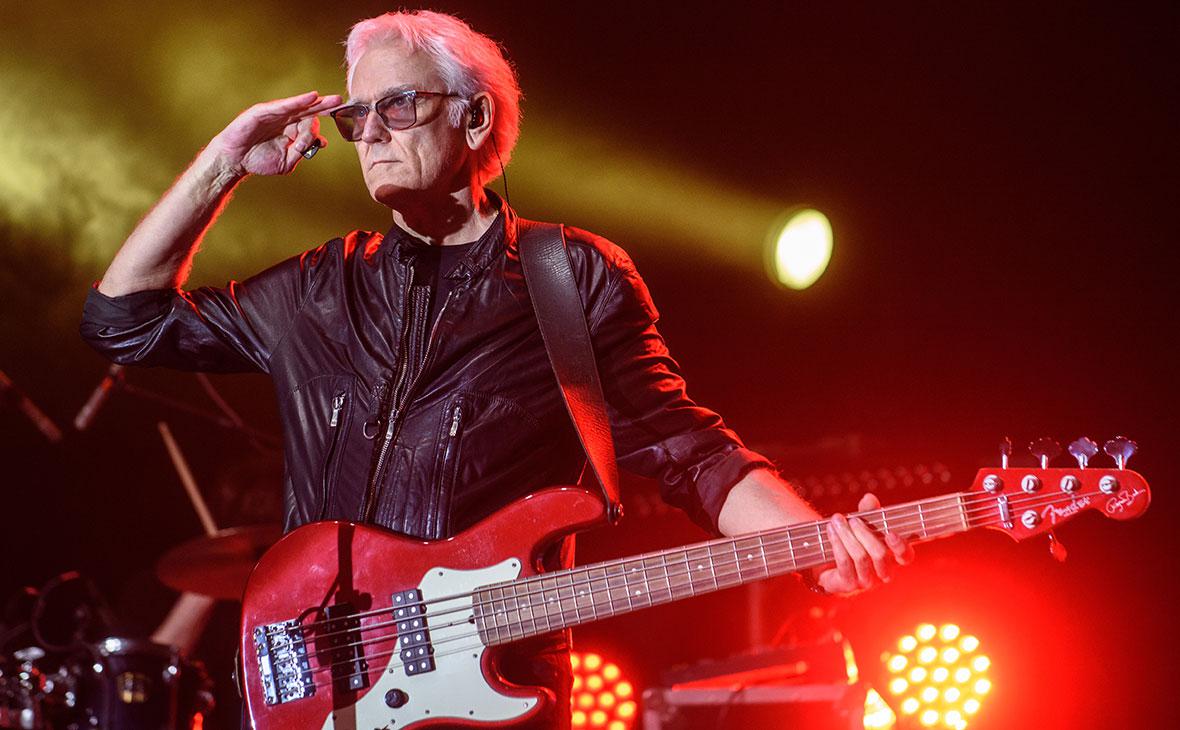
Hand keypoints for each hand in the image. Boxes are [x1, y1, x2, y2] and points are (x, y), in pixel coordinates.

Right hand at [207, 91, 342, 177]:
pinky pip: (282, 106)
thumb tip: (322, 142)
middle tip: (341, 101)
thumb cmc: (259, 159)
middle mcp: (285, 118)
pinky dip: (297, 101)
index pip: (312, 121)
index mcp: (291, 129)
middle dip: (326, 106)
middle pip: (309, 110)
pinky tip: (311, 97)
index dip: (325, 120)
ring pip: (299, 107)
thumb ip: (302, 150)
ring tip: (331, 100)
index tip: (340, 121)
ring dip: (316, 103)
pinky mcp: (262, 111)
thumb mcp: (287, 160)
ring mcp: (274, 113)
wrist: (236, 160)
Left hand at [816, 492, 913, 595]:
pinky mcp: (849, 585)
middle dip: (864, 533)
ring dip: (847, 535)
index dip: (900, 547)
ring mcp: (867, 582)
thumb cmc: (853, 543)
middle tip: (852, 519)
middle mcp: (883, 573)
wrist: (831, 567)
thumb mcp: (862, 525)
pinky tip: (830, 531)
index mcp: (892, 559)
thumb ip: (868, 512)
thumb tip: (870, 497)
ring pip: (860, 557)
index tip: (890, 533)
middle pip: (880, 554)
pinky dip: (837, 544)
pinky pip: (844, 563)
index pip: (906, 557)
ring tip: (836, 520)